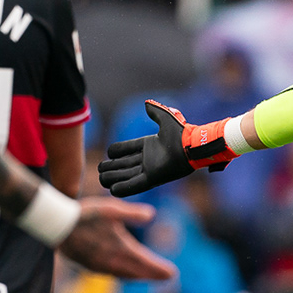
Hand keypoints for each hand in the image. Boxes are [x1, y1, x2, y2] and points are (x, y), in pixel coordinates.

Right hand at [59, 196, 176, 280]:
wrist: (57, 226)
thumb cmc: (85, 214)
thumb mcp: (110, 209)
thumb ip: (132, 213)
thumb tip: (152, 214)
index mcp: (120, 248)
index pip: (145, 262)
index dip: (159, 268)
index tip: (172, 274)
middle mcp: (112, 262)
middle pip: (137, 272)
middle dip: (152, 275)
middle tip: (167, 278)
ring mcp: (100, 266)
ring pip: (124, 275)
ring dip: (138, 276)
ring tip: (148, 276)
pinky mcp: (89, 266)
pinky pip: (112, 274)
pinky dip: (123, 275)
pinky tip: (123, 272)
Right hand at [98, 101, 238, 197]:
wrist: (192, 146)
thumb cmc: (182, 133)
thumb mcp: (166, 118)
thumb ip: (155, 111)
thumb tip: (146, 103)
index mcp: (149, 145)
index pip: (127, 148)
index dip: (117, 151)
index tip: (109, 153)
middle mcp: (148, 159)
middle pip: (123, 164)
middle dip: (111, 166)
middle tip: (100, 168)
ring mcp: (149, 169)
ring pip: (126, 174)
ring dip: (113, 177)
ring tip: (101, 179)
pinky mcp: (152, 179)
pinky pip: (134, 185)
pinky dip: (123, 187)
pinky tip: (112, 189)